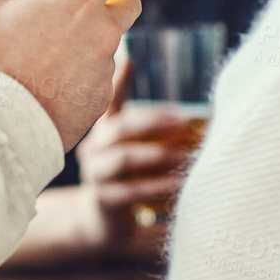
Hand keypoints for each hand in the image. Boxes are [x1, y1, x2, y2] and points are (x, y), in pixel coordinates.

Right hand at [0, 0, 142, 151]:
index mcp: (78, 0)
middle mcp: (102, 31)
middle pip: (129, 1)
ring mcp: (104, 68)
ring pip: (112, 41)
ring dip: (93, 37)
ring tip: (54, 43)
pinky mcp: (100, 100)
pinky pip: (100, 76)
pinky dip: (83, 72)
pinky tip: (52, 77)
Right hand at [73, 65, 194, 259]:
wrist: (100, 222)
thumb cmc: (124, 177)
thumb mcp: (130, 145)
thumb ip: (142, 117)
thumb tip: (143, 67)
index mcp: (103, 130)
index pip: (107, 100)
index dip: (116, 79)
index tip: (128, 57)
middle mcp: (94, 147)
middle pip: (120, 128)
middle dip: (152, 121)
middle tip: (183, 119)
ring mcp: (95, 173)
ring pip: (124, 159)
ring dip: (158, 156)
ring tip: (186, 158)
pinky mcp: (102, 199)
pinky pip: (130, 190)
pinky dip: (156, 187)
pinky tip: (179, 186)